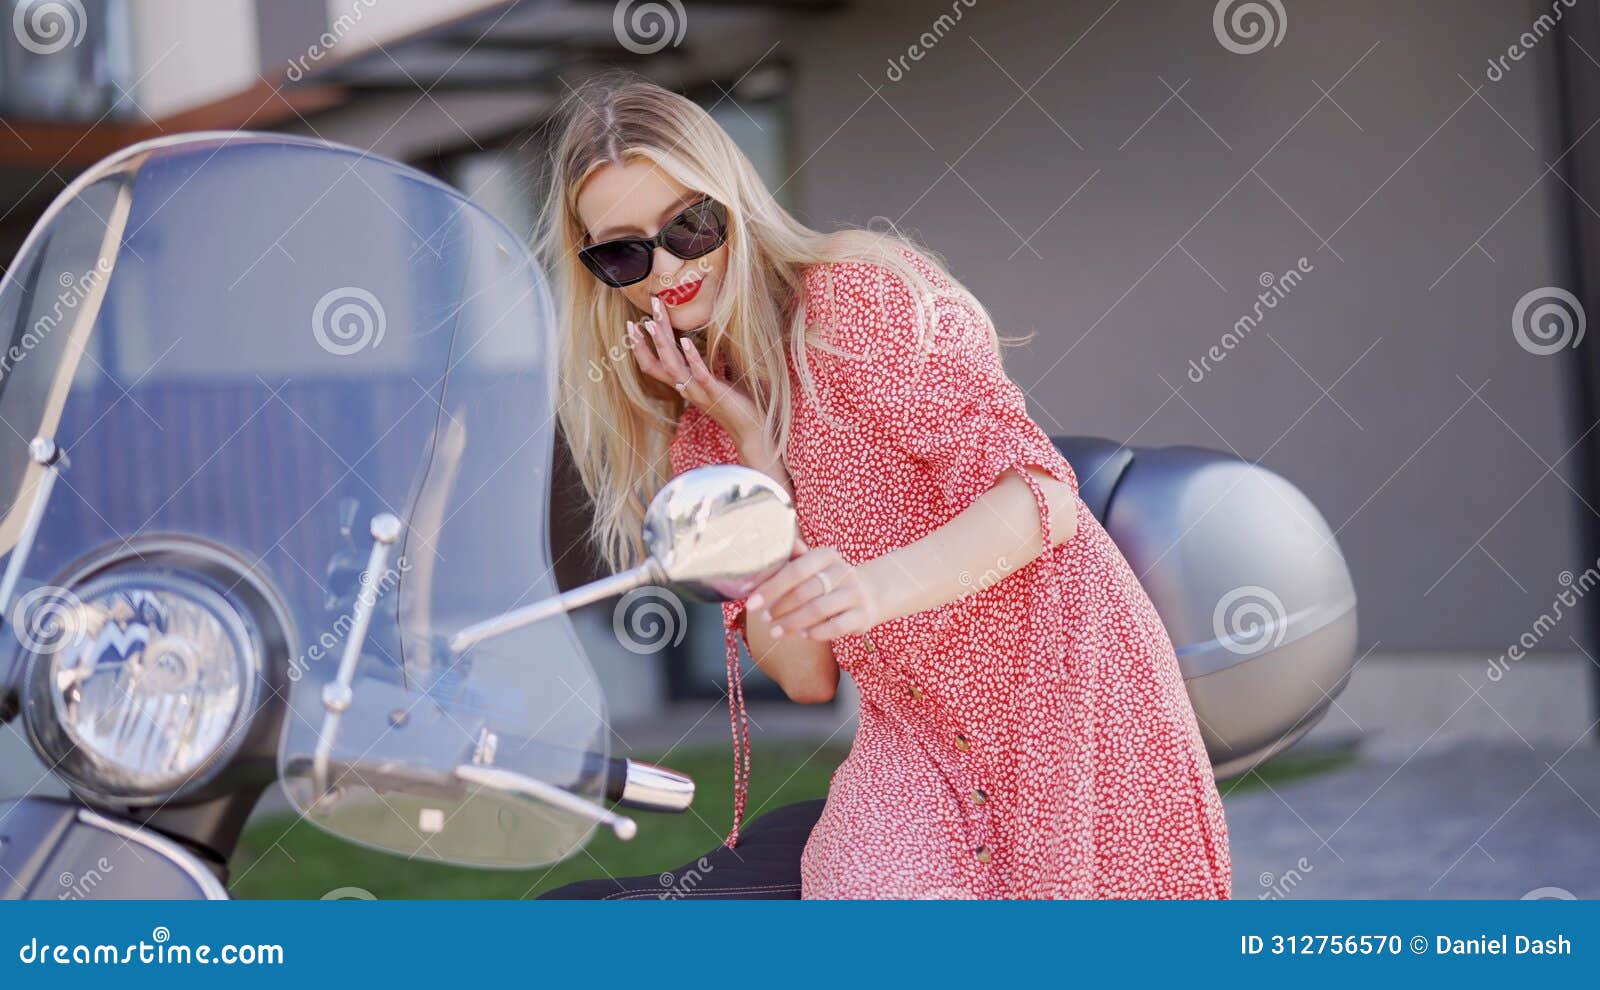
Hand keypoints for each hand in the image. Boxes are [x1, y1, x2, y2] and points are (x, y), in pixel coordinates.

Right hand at [628, 294, 761, 442]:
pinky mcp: (716, 394)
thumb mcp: (714, 380)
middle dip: (644, 340)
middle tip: (634, 318)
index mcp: (684, 384)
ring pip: (673, 368)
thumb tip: (699, 341)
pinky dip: (692, 357)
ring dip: (662, 345)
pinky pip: (700, 375)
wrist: (751, 430)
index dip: (640, 347)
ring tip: (653, 323)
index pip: (653, 365)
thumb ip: (702, 365)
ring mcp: (699, 392)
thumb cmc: (736, 403)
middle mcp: (686, 389)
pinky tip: (685, 341)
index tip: (632, 324)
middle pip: (657, 363)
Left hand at [746, 536, 882, 640]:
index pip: (796, 569)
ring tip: (776, 631)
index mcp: (827, 555)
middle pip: (805, 591)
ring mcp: (854, 593)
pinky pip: (835, 627)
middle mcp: (843, 571)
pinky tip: (801, 635)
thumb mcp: (812, 566)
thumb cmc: (827, 581)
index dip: (772, 587)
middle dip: (780, 607)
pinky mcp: (862, 615)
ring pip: (819, 610)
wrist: (868, 595)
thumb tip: (761, 560)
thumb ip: (789, 562)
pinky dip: (816, 633)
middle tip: (764, 618)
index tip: (752, 602)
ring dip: (793, 623)